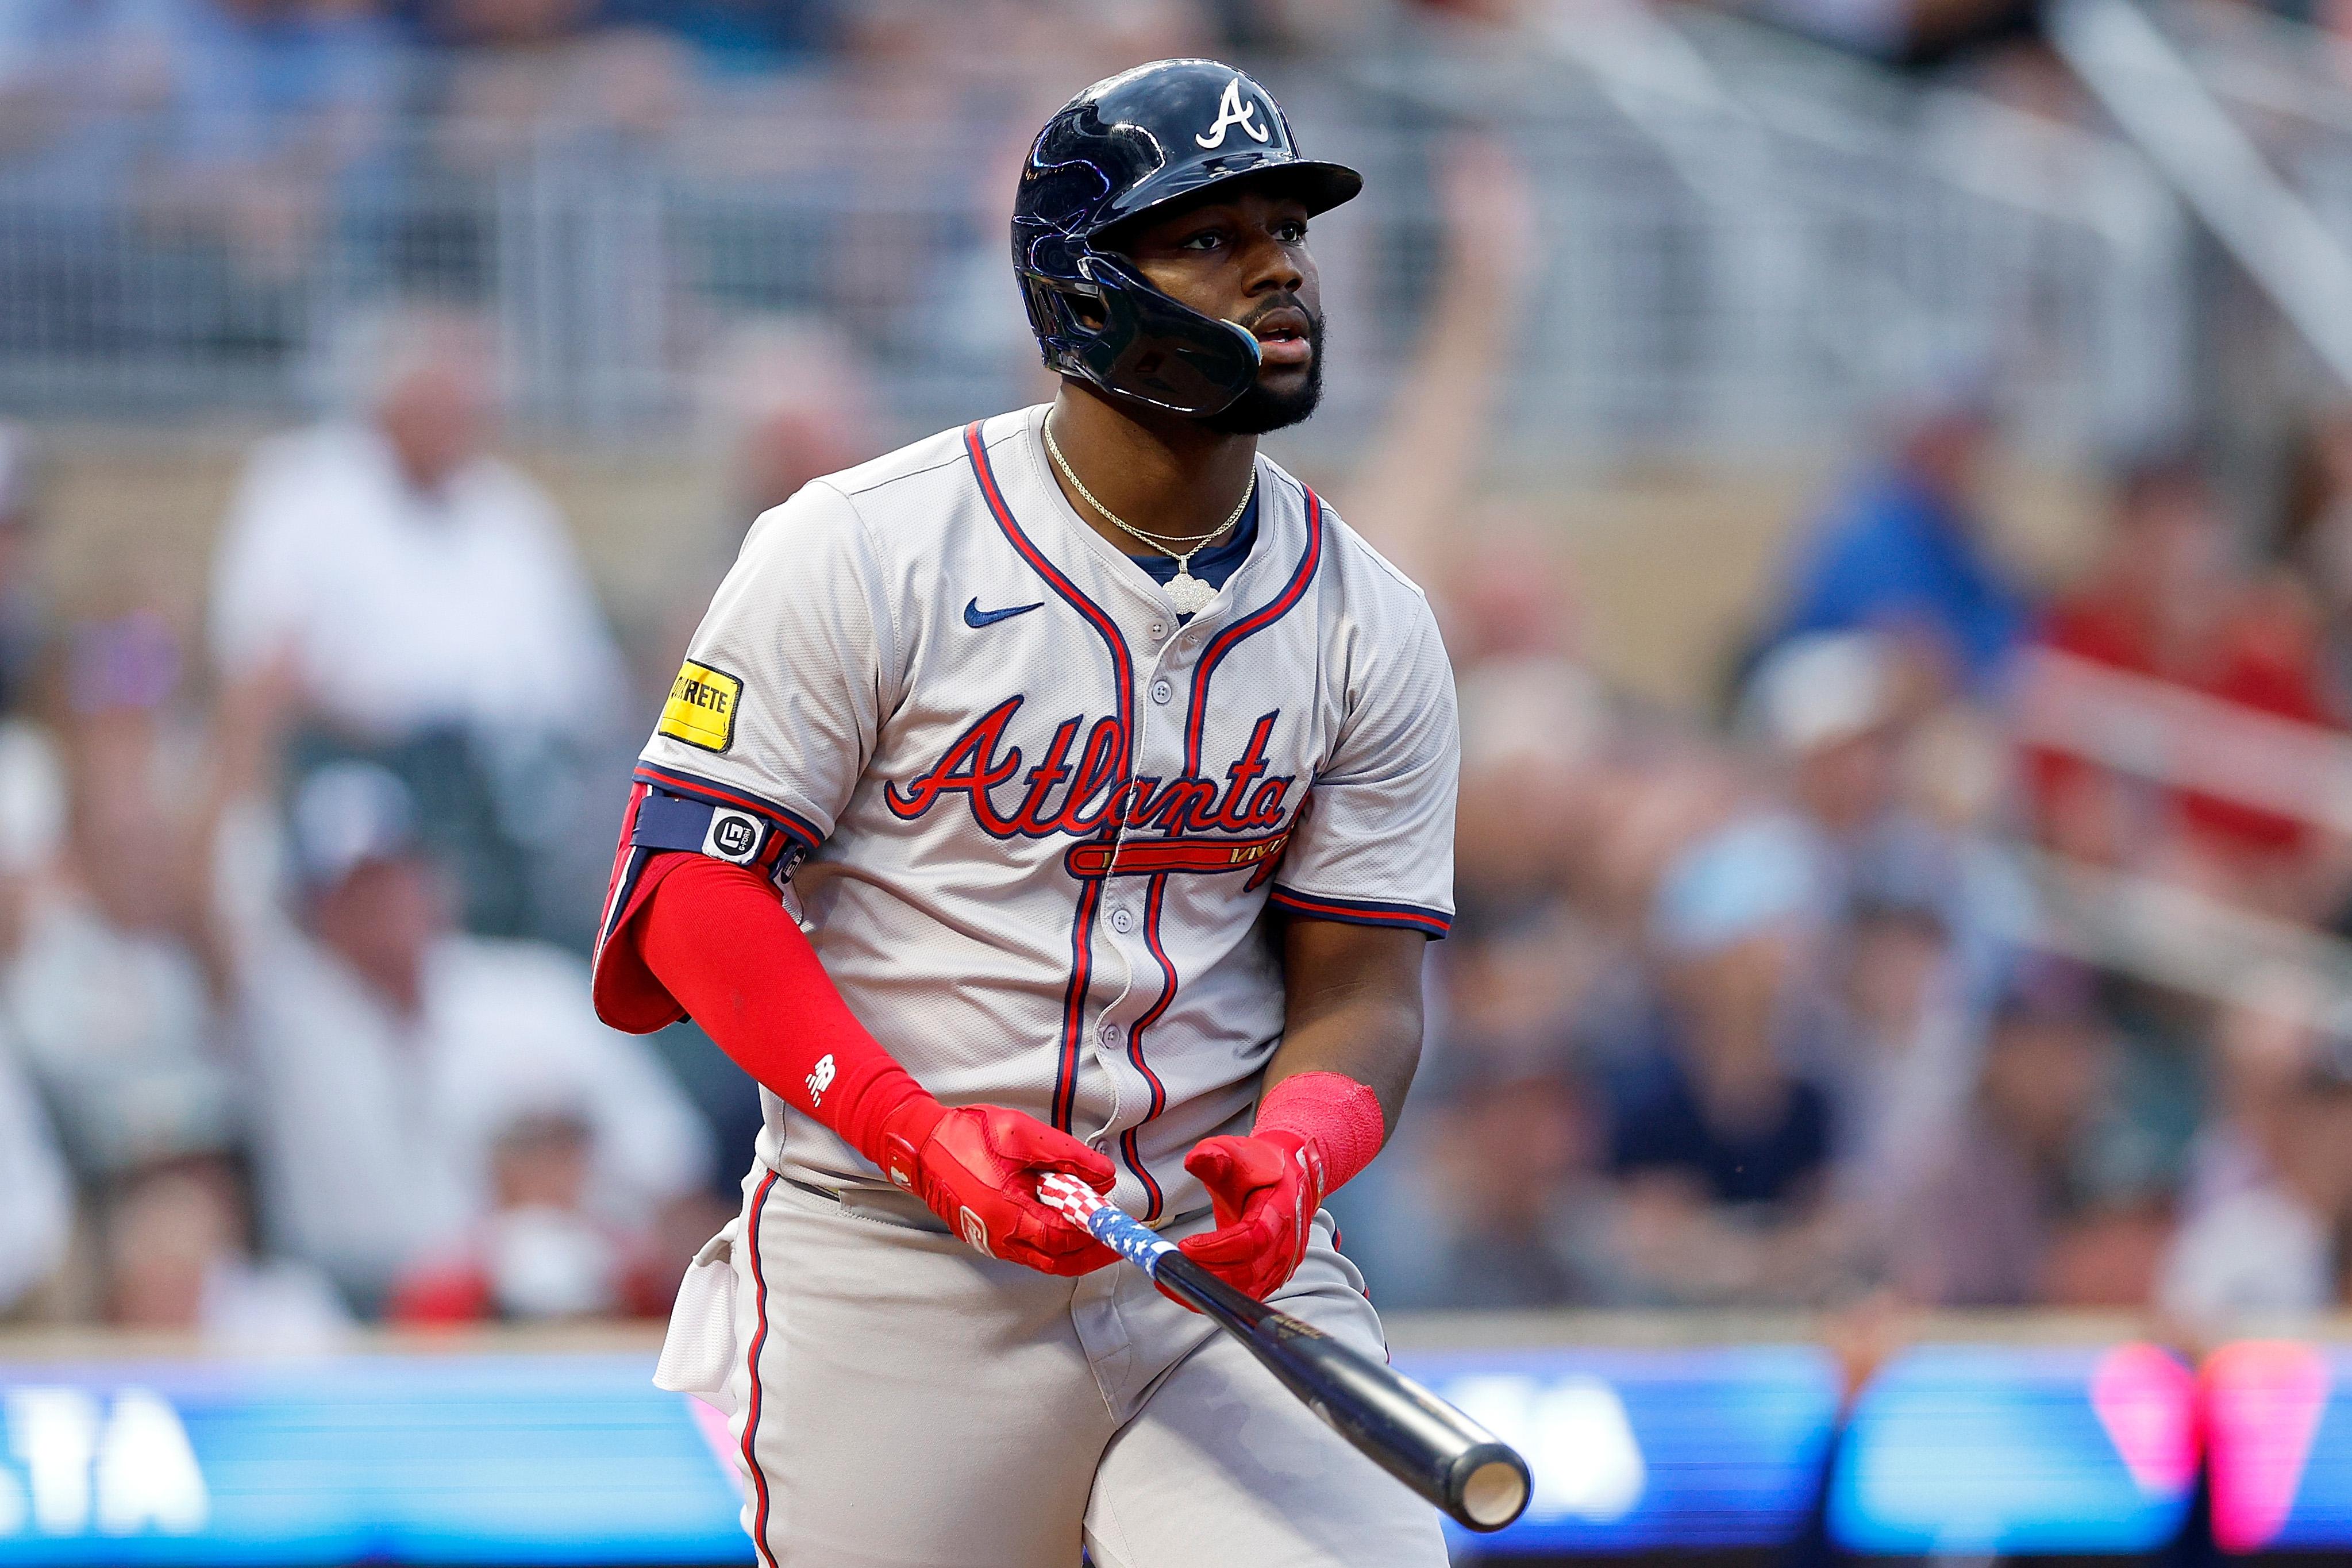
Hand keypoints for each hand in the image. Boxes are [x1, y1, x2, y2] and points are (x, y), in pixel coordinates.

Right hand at [876, 1099, 1120, 1275]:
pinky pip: (1029, 1251)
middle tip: (1116, 1240)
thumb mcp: (1023, 1134)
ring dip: (1074, 1249)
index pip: (1065, 1237)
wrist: (921, 1145)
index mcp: (1008, 1215)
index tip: (1120, 1226)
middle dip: (1091, 1252)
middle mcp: (1000, 1238)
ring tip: (1095, 1228)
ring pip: (1044, 1260)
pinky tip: (1064, 1221)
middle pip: (1058, 1261)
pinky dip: (1053, 1243)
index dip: (1096, 1231)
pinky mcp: (988, 1237)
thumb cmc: (966, 1136)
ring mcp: (992, 1242)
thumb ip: (1067, 1156)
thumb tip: (1104, 1178)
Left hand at [1176, 1130, 1326, 1301]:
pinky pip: (1243, 1293)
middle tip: (1173, 1263)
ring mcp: (1280, 1264)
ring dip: (1207, 1286)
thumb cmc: (1260, 1166)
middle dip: (1207, 1271)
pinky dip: (1215, 1293)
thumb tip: (1195, 1159)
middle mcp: (1285, 1244)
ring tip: (1173, 1277)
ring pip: (1245, 1289)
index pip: (1254, 1239)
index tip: (1186, 1245)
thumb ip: (1214, 1155)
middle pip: (1248, 1272)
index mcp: (1280, 1211)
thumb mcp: (1235, 1152)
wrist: (1288, 1177)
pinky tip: (1188, 1284)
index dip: (1219, 1248)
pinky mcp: (1270, 1276)